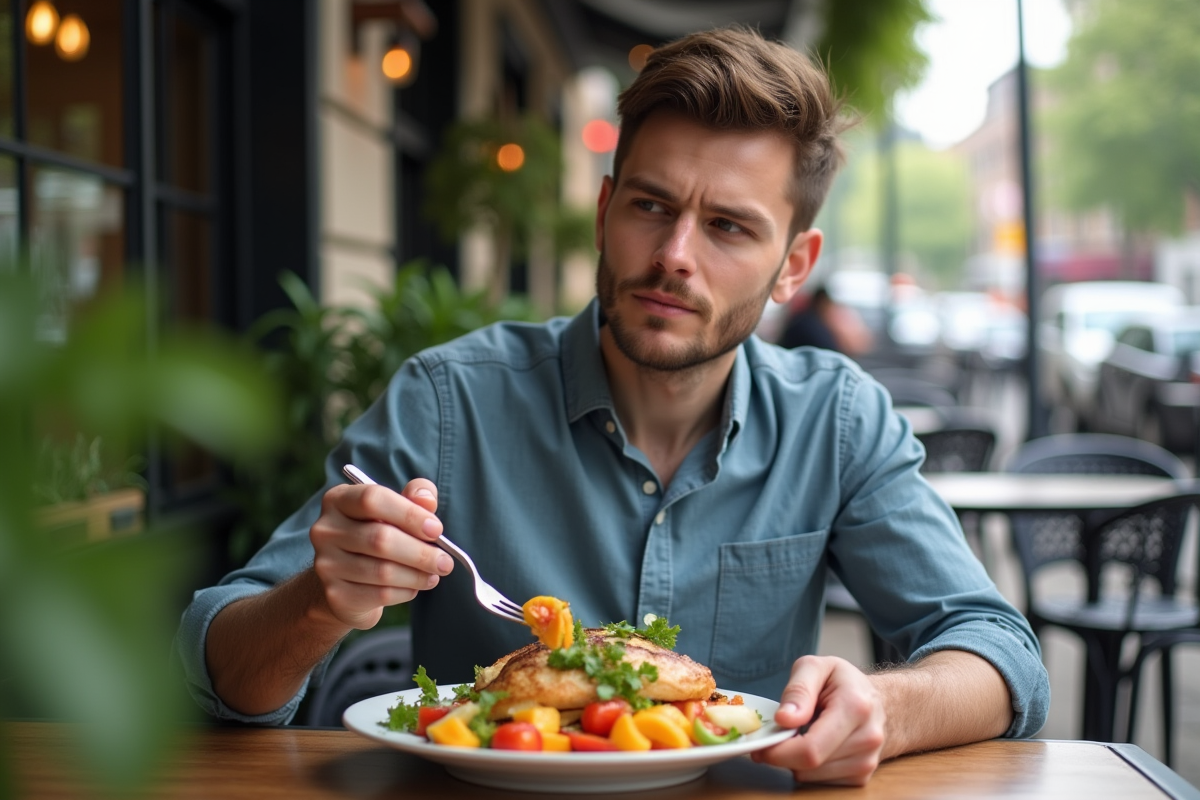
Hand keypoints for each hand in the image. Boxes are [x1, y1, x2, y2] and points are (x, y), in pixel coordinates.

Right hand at [308, 479, 453, 629]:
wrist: (347, 580)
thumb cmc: (377, 535)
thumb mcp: (396, 509)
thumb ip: (414, 497)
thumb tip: (426, 499)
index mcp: (338, 499)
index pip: (372, 499)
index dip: (409, 514)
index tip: (436, 529)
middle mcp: (325, 530)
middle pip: (379, 538)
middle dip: (421, 552)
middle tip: (446, 561)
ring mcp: (326, 564)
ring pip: (382, 571)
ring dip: (417, 574)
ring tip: (435, 574)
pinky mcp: (335, 595)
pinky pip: (380, 594)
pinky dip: (406, 591)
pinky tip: (416, 586)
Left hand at [750, 655, 885, 785]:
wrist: (881, 701)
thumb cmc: (843, 681)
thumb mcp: (816, 667)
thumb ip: (798, 690)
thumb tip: (784, 719)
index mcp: (855, 707)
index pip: (811, 748)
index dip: (779, 751)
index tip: (761, 744)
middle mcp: (867, 738)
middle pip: (811, 765)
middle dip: (783, 755)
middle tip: (773, 737)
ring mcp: (867, 761)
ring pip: (813, 777)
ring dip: (796, 761)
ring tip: (800, 735)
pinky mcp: (862, 777)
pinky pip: (822, 782)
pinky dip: (810, 768)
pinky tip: (815, 746)